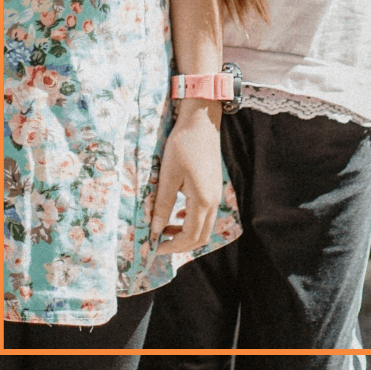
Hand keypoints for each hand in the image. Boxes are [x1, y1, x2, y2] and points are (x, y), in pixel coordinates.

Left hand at [151, 104, 222, 255]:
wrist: (201, 122)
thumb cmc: (182, 146)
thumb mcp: (168, 176)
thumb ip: (162, 205)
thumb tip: (155, 231)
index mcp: (202, 201)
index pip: (190, 237)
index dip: (172, 247)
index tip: (154, 248)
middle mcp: (213, 202)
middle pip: (200, 237)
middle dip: (179, 244)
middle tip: (159, 243)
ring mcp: (216, 194)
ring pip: (204, 226)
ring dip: (185, 232)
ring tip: (164, 229)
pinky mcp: (213, 187)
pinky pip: (205, 214)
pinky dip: (191, 220)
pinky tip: (177, 214)